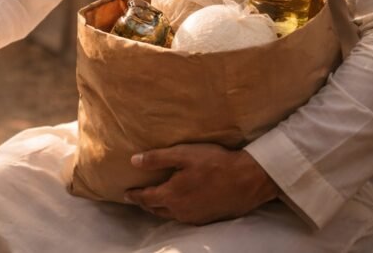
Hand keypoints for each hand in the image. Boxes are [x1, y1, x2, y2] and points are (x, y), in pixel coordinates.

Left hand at [124, 144, 278, 224]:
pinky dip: (175, 211)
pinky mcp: (207, 218)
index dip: (134, 195)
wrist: (247, 179)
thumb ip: (157, 158)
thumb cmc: (214, 163)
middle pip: (156, 209)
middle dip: (144, 203)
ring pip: (170, 215)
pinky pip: (184, 217)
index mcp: (171, 196)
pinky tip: (178, 204)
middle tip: (137, 197)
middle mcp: (180, 211)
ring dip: (159, 208)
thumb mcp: (183, 154)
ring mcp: (195, 217)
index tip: (125, 192)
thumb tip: (134, 161)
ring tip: (154, 201)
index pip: (145, 198)